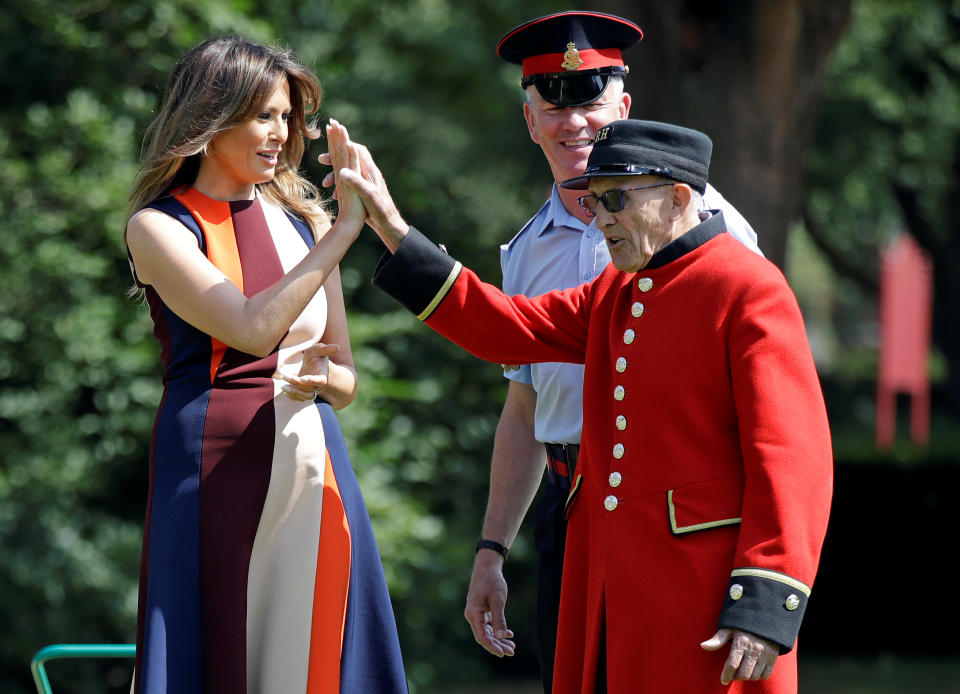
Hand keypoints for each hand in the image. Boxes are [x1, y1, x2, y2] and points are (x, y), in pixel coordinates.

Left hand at [276, 342, 338, 400]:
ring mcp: (312, 390)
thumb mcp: (318, 350)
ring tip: (283, 386)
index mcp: (323, 375)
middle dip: (296, 383)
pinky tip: (284, 390)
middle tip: (285, 376)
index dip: (313, 380)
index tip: (303, 378)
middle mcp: (318, 385)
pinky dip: (292, 396)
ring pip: (305, 396)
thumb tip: (337, 347)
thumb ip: (326, 349)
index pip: (321, 381)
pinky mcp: (305, 393)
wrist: (314, 364)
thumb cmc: (316, 356)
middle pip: (309, 389)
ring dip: (294, 392)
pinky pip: (300, 398)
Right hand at [319, 133, 408, 251]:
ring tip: (325, 184)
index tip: (330, 146)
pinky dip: (340, 186)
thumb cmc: (381, 211)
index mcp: (370, 172)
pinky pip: (349, 183)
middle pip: (351, 158)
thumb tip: (342, 170)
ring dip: (336, 175)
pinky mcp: (363, 192)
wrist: (389, 226)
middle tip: (320, 160)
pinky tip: (334, 197)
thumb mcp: (368, 196)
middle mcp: (368, 174)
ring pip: (348, 172)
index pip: (357, 150)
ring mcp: (366, 183)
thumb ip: (356, 182)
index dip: (343, 145)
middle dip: (335, 158)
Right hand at [464, 551, 514, 656]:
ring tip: (512, 646)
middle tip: (512, 652)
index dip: (492, 646)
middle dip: (498, 645)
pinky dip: (498, 630)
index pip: (481, 637)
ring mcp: (477, 613)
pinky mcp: (482, 610)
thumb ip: (499, 618)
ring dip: (499, 639)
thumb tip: (500, 636)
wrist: (487, 567)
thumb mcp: (497, 600)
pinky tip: (509, 634)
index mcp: (473, 614)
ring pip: (488, 631)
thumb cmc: (491, 581)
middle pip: (485, 636)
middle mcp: (473, 615)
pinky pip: (489, 624)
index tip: (503, 654)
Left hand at [700, 628, 778, 683]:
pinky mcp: (773, 657)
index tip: (723, 680)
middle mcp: (754, 649)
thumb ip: (718, 639)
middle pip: (744, 674)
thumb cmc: (743, 623)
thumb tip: (703, 646)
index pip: (732, 664)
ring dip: (746, 677)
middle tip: (732, 674)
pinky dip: (758, 676)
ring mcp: (765, 654)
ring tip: (742, 671)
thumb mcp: (729, 627)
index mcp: (741, 642)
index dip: (726, 675)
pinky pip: (766, 675)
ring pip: (754, 676)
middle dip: (736, 677)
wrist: (766, 617)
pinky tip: (753, 669)